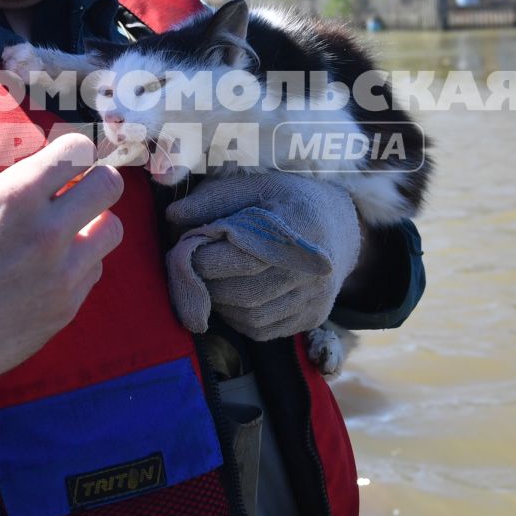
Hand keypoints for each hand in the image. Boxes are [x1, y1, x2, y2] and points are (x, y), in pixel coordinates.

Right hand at [0, 132, 123, 387]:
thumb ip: (13, 193)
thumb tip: (48, 183)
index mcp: (15, 198)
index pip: (78, 150)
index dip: (76, 152)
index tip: (70, 161)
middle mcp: (47, 230)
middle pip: (110, 184)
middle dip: (97, 182)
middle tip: (82, 192)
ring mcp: (63, 271)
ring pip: (112, 229)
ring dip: (94, 226)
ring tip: (69, 235)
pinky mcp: (69, 304)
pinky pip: (93, 269)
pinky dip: (79, 265)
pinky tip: (52, 272)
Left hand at [163, 173, 360, 339]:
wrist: (342, 228)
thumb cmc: (291, 202)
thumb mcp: (258, 185)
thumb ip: (215, 198)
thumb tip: (173, 216)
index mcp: (301, 228)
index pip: (244, 258)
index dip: (207, 260)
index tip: (184, 251)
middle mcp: (313, 270)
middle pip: (245, 293)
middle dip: (207, 284)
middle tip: (188, 270)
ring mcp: (314, 299)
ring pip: (251, 316)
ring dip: (219, 304)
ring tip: (209, 282)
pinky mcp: (311, 318)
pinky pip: (262, 330)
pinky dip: (237, 318)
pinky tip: (231, 297)